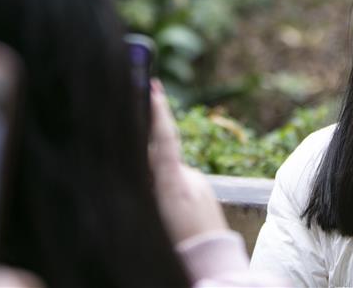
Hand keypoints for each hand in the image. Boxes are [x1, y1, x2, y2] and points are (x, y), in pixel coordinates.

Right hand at [148, 79, 227, 243]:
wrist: (214, 266)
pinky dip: (171, 194)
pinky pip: (181, 187)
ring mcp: (200, 187)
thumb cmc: (178, 248)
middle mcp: (190, 179)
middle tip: (140, 164)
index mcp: (174, 184)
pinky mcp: (206, 196)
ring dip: (159, 185)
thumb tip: (138, 167)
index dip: (157, 112)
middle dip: (147, 161)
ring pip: (170, 175)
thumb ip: (145, 187)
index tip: (154, 87)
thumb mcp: (151, 217)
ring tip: (159, 214)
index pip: (164, 140)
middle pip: (161, 158)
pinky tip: (171, 217)